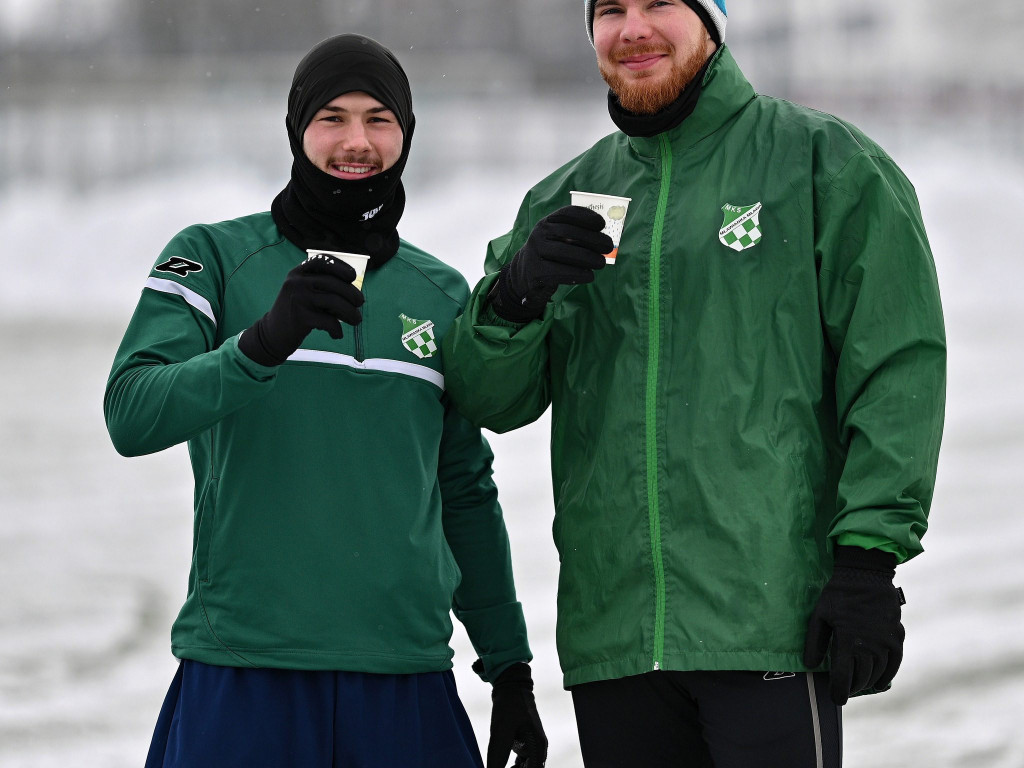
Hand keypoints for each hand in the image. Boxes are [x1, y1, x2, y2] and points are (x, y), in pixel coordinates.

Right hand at [238, 253, 363, 365]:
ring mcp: (298, 298)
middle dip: (352, 293)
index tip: (352, 276)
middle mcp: (296, 282)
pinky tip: (336, 335)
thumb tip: (354, 291)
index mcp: (297, 273)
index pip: (322, 261)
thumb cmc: (296, 312)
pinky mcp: (300, 317)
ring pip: (334, 302)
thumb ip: (323, 288)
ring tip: (356, 320)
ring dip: (350, 312)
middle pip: (333, 283)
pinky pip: (329, 321)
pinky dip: (337, 329)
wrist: (272, 334)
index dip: (340, 266)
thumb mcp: (304, 293)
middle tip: (360, 303)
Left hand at [486, 663, 547, 767]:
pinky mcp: (526, 740)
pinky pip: (523, 759)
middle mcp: (539, 746)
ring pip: (527, 766)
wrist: (511, 686)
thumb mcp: (501, 731)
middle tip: (502, 766)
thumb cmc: (509, 706)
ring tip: (503, 765)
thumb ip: (498, 755)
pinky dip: (516, 765)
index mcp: (538, 746)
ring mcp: (533, 743)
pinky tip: (506, 764)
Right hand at [489, 205, 611, 322]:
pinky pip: (558, 272)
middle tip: (608, 246)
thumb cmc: (552, 254)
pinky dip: (577, 274)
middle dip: (592, 239)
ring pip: (564, 252)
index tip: (602, 224)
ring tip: (601, 263)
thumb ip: (577, 236)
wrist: (526, 273)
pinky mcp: (534, 271)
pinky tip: (589, 276)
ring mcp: (535, 252)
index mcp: (547, 222)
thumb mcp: (560, 240)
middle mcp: (539, 234)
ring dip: (587, 258)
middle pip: (568, 232)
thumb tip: (604, 239)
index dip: (586, 216)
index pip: (567, 213)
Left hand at [803, 545, 905, 705]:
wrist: (866, 576)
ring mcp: (885, 642)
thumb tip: (810, 665)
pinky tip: (879, 681)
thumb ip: (814, 642)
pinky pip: (894, 664)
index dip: (839, 691)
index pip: (844, 676)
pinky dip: (887, 676)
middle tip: (845, 689)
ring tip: (858, 685)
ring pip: (877, 673)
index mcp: (847, 640)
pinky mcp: (897, 637)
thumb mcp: (819, 615)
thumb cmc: (838, 595)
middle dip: (852, 687)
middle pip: (861, 677)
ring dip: (867, 683)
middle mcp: (869, 645)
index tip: (836, 699)